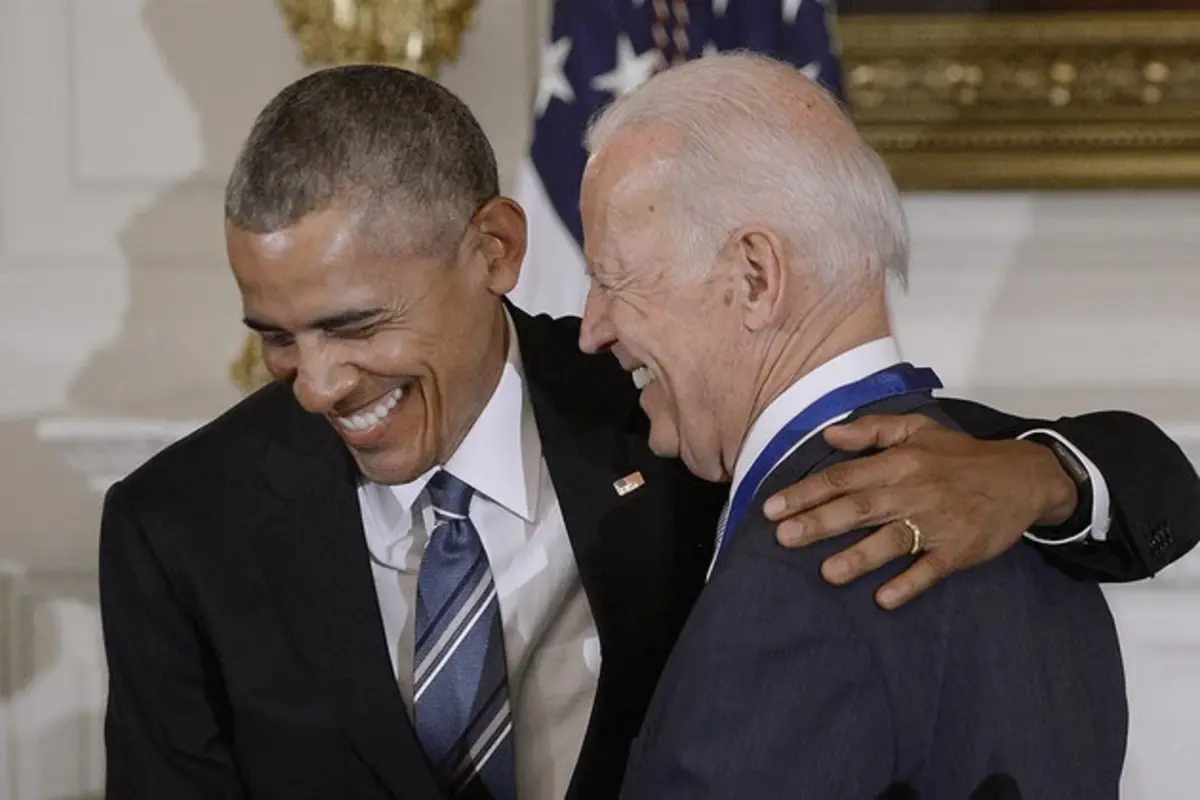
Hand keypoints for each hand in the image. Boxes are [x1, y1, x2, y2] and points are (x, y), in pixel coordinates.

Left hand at [763, 414, 1077, 609]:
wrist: (1023, 477)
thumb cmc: (960, 455)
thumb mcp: (917, 429)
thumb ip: (872, 430)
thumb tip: (829, 433)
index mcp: (898, 462)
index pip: (843, 478)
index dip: (806, 493)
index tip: (772, 508)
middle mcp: (913, 491)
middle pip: (859, 508)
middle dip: (819, 523)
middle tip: (783, 538)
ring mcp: (938, 522)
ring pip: (893, 540)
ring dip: (860, 557)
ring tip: (827, 572)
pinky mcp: (960, 549)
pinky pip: (932, 569)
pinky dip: (910, 584)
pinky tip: (885, 599)